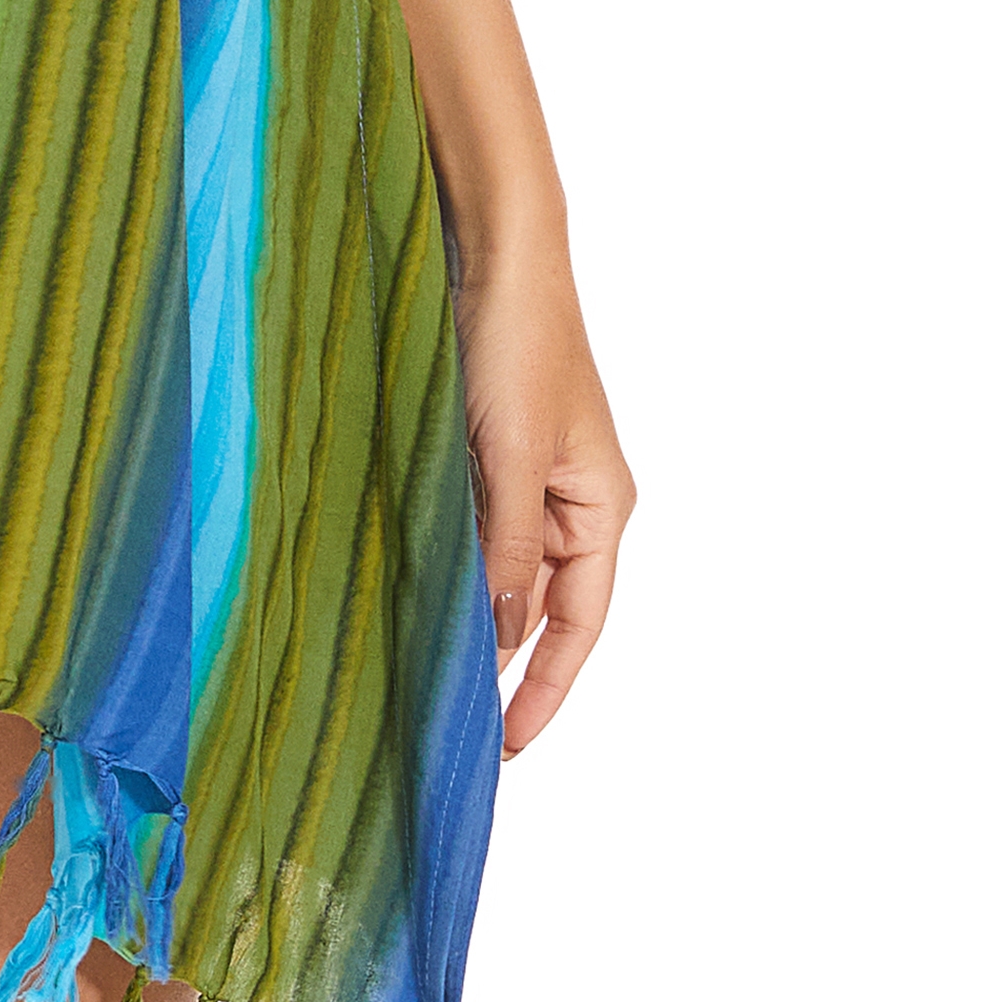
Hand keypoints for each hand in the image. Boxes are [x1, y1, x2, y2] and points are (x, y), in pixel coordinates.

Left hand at [453, 231, 635, 762]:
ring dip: (461, 616)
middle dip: (497, 664)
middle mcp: (570, 502)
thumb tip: (496, 636)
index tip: (507, 747)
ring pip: (495, 573)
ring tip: (414, 675)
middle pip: (537, 607)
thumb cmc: (517, 342)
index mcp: (600, 506)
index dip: (545, 689)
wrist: (491, 254)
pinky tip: (401, 599)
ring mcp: (526, 480)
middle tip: (444, 726)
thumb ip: (508, 548)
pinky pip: (466, 533)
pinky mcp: (482, 457)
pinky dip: (440, 567)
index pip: (580, 624)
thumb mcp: (514, 456)